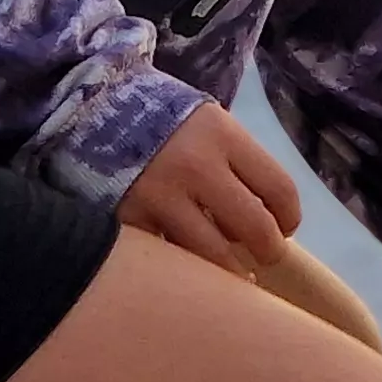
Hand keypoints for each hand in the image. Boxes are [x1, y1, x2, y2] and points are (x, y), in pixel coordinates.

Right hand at [117, 103, 300, 274]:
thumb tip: (268, 216)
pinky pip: (171, 257)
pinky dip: (184, 264)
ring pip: (215, 255)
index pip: (279, 188)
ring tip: (235, 272)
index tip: (285, 228)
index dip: (290, 217)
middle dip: (269, 250)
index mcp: (222, 134)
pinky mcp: (130, 221)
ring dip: (231, 269)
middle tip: (265, 256)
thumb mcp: (208, 121)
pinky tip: (190, 263)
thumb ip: (236, 162)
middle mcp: (196, 166)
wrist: (91, 108)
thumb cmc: (161, 116)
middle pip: (255, 227)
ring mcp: (160, 197)